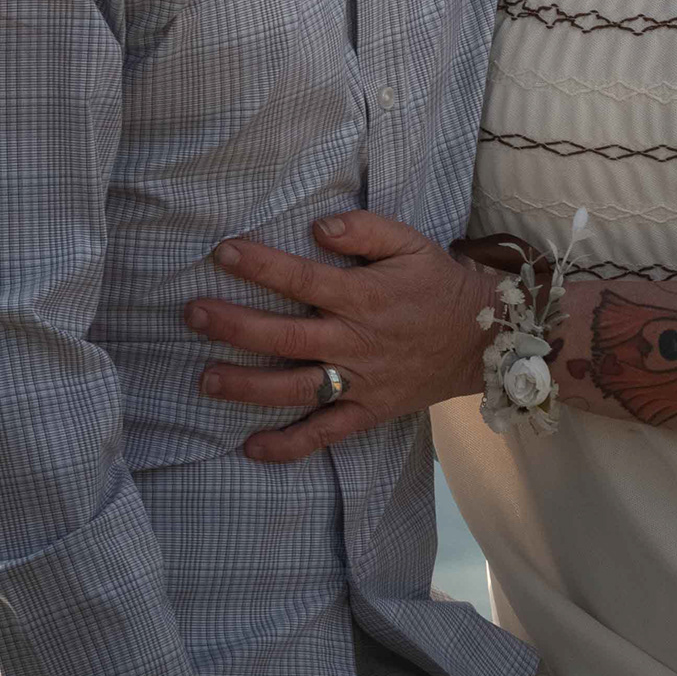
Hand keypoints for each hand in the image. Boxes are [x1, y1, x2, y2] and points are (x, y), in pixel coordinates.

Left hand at [185, 211, 488, 463]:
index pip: (302, 279)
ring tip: (205, 379)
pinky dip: (289, 446)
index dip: (260, 265)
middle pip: (285, 336)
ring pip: (295, 388)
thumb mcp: (411, 242)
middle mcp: (355, 342)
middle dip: (235, 326)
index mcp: (363, 296)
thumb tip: (319, 228)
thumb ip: (365, 230)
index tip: (222, 252)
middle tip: (193, 315)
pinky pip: (324, 434)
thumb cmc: (438, 284)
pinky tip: (251, 447)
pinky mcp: (366, 412)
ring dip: (247, 385)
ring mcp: (359, 381)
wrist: (482, 339)